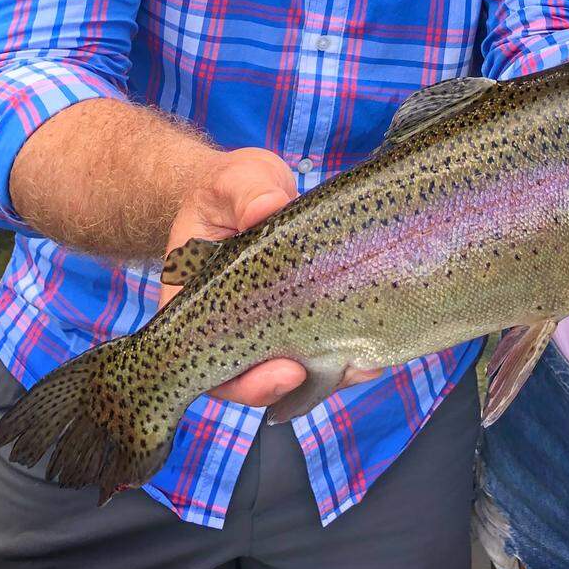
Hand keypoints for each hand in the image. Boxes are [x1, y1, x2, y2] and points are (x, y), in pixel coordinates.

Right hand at [161, 147, 380, 406]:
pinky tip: (373, 353)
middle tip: (326, 372)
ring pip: (290, 371)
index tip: (285, 371)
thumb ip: (246, 194)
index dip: (243, 382)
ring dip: (325, 377)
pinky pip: (318, 349)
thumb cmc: (231, 187)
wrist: (251, 187)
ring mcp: (266, 325)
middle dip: (289, 387)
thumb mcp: (234, 181)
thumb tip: (268, 208)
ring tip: (364, 364)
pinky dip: (343, 356)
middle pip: (250, 379)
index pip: (208, 362)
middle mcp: (229, 324)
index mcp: (195, 302)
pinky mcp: (301, 315)